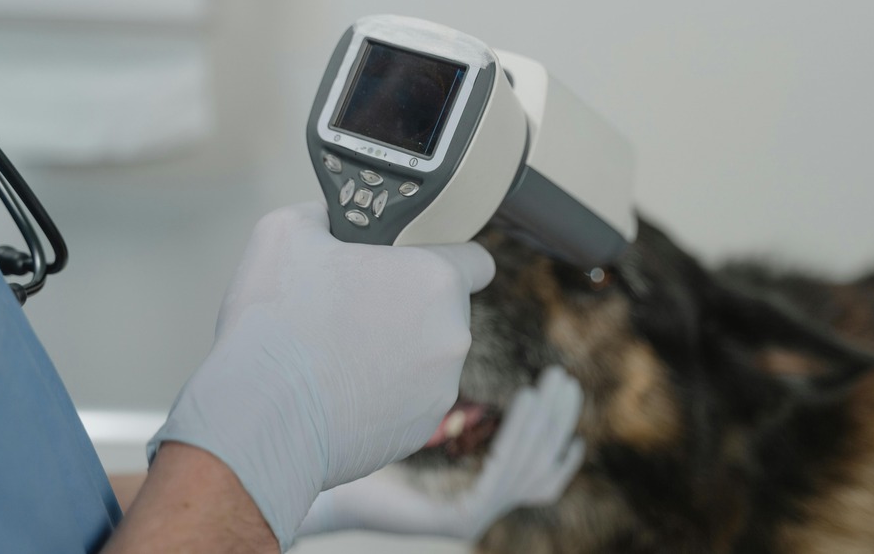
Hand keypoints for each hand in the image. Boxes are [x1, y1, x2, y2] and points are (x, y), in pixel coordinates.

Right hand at [148, 202, 494, 548]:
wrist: (259, 419)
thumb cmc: (277, 325)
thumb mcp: (286, 232)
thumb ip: (323, 214)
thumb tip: (328, 219)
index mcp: (435, 280)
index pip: (475, 260)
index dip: (444, 255)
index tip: (412, 263)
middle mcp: (452, 336)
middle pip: (444, 310)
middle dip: (407, 306)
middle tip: (353, 306)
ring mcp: (440, 389)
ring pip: (426, 358)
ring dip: (395, 352)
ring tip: (336, 354)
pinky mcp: (420, 431)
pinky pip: (409, 400)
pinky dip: (382, 394)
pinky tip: (337, 390)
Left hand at [297, 366, 584, 541]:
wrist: (308, 464)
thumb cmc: (350, 434)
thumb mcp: (405, 416)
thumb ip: (432, 397)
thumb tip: (443, 353)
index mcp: (466, 490)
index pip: (533, 475)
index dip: (555, 439)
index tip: (563, 396)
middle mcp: (473, 509)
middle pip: (538, 468)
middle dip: (557, 420)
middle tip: (565, 380)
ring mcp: (468, 517)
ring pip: (528, 469)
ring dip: (545, 425)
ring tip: (551, 384)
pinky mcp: (458, 519)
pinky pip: (503, 476)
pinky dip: (519, 437)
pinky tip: (524, 400)